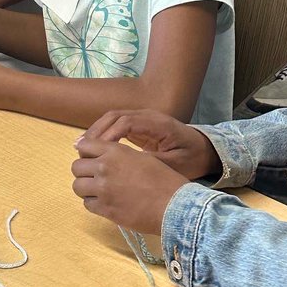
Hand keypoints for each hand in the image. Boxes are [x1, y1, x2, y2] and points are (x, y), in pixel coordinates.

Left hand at [71, 139, 188, 231]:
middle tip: (94, 177)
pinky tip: (105, 202)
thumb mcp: (141, 157)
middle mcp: (105, 167)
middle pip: (76, 166)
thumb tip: (103, 157)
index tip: (90, 159)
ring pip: (77, 186)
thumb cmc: (163, 179)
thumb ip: (118, 155)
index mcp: (115, 151)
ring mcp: (103, 189)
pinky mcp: (105, 209)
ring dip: (86, 188)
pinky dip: (93, 203)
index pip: (84, 145)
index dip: (85, 152)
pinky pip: (87, 204)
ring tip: (98, 191)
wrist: (172, 204)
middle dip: (83, 171)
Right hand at [85, 109, 220, 178]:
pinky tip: (93, 148)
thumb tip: (125, 169)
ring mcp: (143, 119)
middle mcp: (148, 116)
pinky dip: (104, 134)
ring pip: (113, 118)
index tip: (96, 152)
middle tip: (81, 150)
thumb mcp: (176, 166)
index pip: (126, 123)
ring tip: (82, 149)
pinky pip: (117, 125)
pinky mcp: (140, 126)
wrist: (205, 150)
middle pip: (115, 116)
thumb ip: (152, 165)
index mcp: (158, 124)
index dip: (108, 136)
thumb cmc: (192, 159)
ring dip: (97, 131)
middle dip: (96, 131)